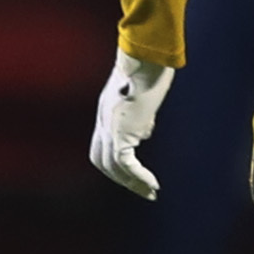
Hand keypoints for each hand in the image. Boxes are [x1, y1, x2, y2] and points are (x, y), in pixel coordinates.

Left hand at [89, 49, 177, 199]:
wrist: (144, 61)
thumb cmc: (148, 71)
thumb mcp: (141, 98)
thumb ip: (139, 116)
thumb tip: (143, 131)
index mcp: (106, 113)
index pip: (100, 146)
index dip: (112, 163)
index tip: (131, 174)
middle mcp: (104, 121)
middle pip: (100, 159)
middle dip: (120, 179)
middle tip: (142, 190)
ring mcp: (110, 126)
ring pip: (112, 166)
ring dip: (131, 183)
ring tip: (150, 193)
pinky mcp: (121, 131)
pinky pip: (125, 163)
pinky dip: (138, 176)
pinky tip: (153, 184)